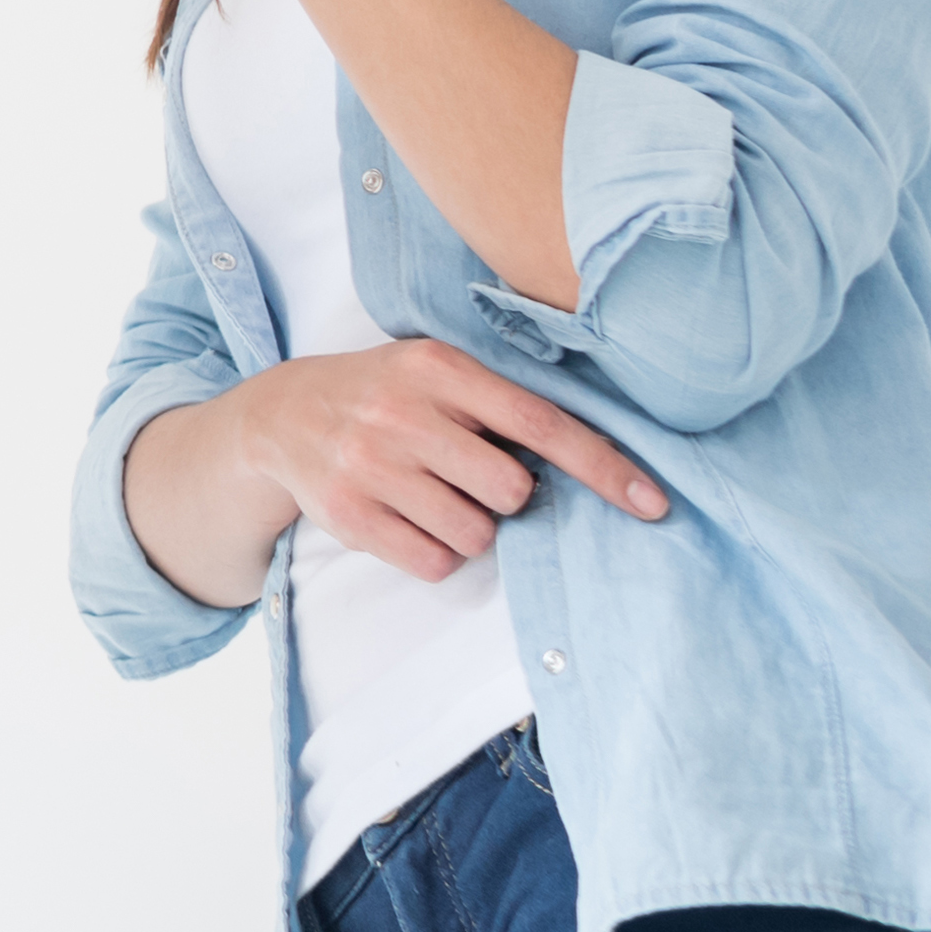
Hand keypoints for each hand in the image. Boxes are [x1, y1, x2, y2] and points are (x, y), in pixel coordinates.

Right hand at [188, 340, 675, 580]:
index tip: (652, 502)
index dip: (602, 466)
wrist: (278, 416)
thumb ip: (498, 401)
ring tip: (431, 496)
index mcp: (437, 369)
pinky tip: (406, 519)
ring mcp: (371, 466)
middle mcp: (402, 415)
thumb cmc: (381, 395)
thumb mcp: (434, 371)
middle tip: (469, 477)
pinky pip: (433, 562)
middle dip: (504, 496)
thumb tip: (594, 455)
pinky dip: (434, 552)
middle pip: (510, 490)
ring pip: (474, 534)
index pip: (539, 422)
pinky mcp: (349, 516)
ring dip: (469, 527)